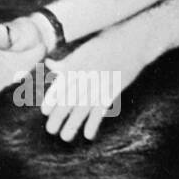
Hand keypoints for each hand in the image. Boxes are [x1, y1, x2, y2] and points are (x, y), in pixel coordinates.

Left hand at [41, 24, 157, 141]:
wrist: (133, 41)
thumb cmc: (107, 44)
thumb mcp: (84, 50)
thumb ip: (67, 62)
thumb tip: (50, 64)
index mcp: (77, 64)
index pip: (60, 85)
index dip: (51, 99)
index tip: (45, 112)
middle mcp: (86, 74)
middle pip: (69, 99)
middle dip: (59, 116)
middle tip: (51, 130)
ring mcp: (100, 83)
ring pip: (83, 108)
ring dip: (73, 124)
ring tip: (65, 137)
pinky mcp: (113, 89)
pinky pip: (101, 109)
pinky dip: (94, 123)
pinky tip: (88, 135)